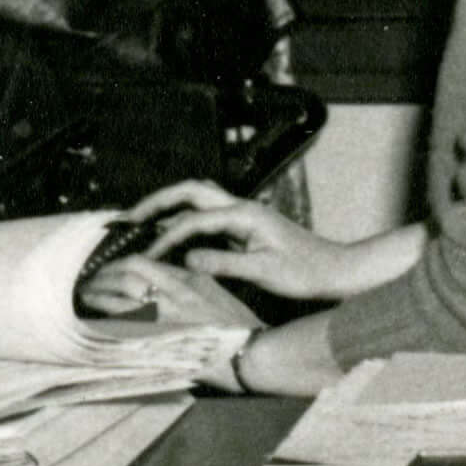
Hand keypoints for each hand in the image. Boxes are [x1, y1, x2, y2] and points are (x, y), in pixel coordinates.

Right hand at [117, 181, 387, 305]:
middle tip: (127, 219)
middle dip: (157, 202)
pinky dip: (184, 220)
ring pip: (198, 199)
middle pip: (190, 192)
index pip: (192, 221)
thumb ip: (225, 263)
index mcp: (244, 215)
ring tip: (140, 223)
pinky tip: (171, 238)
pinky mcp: (246, 226)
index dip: (166, 238)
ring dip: (169, 207)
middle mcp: (242, 208)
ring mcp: (244, 215)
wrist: (337, 270)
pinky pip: (207, 216)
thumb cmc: (307, 272)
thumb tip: (186, 259)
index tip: (145, 257)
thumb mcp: (265, 271)